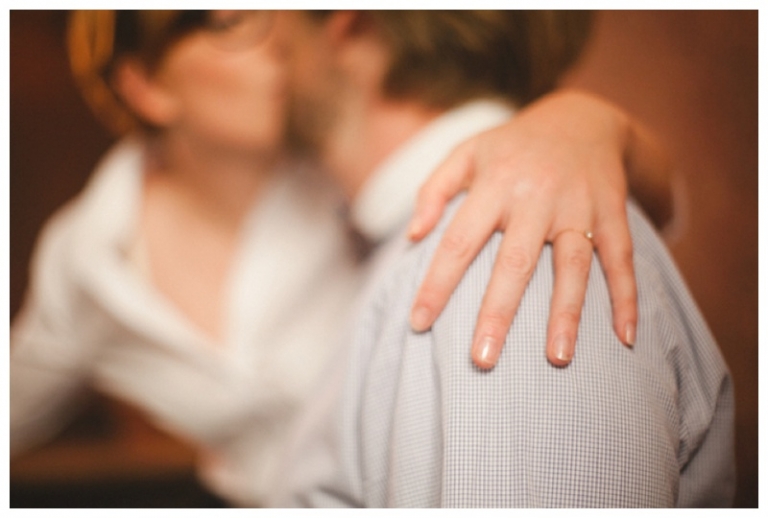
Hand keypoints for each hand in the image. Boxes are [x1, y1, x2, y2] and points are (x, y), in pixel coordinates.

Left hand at [408, 90, 668, 368]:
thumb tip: (413, 236)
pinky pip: (622, 257)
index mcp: (493, 184)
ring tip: (557, 359)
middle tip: (482, 359)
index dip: (438, 283)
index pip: (459, 241)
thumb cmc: (511, 147)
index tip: (418, 323)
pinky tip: (626, 336)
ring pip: (572, 265)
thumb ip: (433, 190)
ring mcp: (578, 206)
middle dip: (498, 312)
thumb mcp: (466, 153)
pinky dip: (627, 296)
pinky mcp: (612, 212)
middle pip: (515, 262)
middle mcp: (535, 197)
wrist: (582, 117)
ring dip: (566, 313)